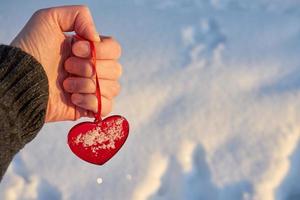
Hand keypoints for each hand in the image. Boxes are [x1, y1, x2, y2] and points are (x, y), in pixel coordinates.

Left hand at [10, 5, 121, 121]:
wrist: (18, 81)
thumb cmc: (30, 50)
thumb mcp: (48, 19)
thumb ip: (79, 15)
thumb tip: (97, 38)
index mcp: (89, 50)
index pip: (115, 49)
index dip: (100, 50)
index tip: (75, 49)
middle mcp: (93, 69)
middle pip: (116, 70)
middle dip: (90, 68)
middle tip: (67, 67)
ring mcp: (91, 89)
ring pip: (112, 88)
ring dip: (88, 85)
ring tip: (66, 85)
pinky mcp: (87, 107)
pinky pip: (106, 107)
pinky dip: (92, 102)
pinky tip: (73, 98)